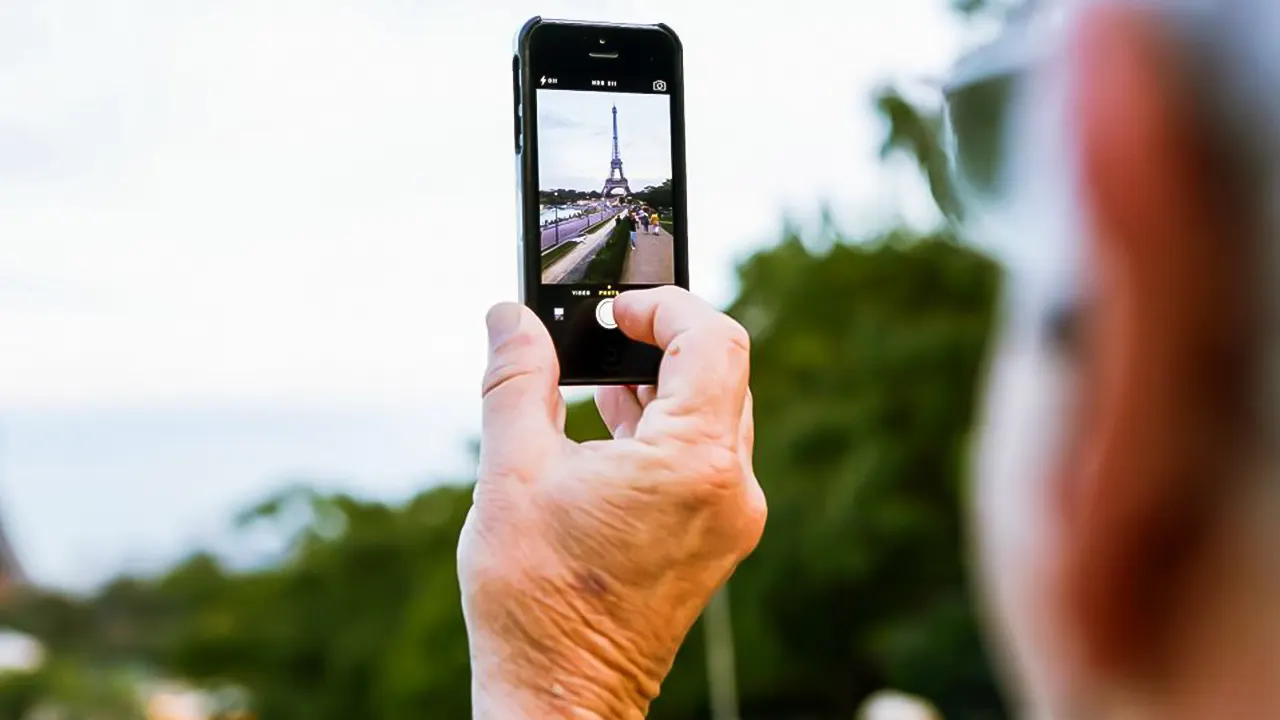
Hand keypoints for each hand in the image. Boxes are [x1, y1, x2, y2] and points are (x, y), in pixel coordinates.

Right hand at [458, 287, 765, 718]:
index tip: (614, 310)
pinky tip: (611, 431)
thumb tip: (510, 316)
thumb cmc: (536, 600)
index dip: (665, 307)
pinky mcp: (715, 542)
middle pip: (721, 373)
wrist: (560, 698)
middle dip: (662, 343)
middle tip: (603, 334)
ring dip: (662, 388)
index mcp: (695, 463)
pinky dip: (666, 431)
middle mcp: (731, 490)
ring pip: (714, 416)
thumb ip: (517, 380)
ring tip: (597, 381)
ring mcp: (730, 520)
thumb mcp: (513, 473)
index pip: (713, 340)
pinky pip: (705, 459)